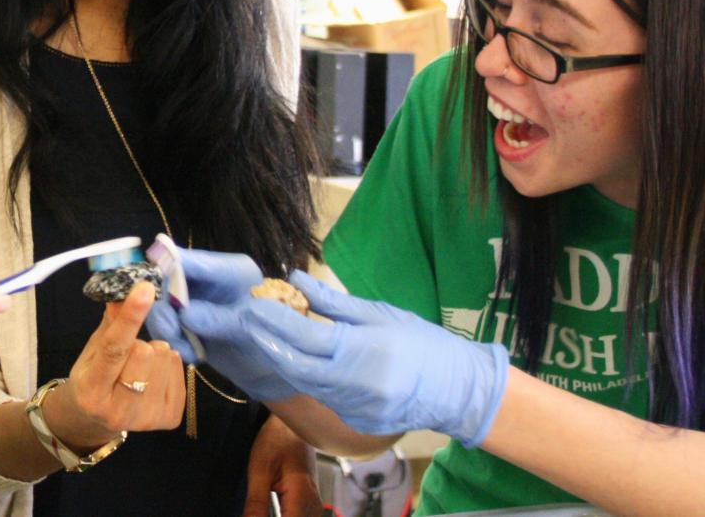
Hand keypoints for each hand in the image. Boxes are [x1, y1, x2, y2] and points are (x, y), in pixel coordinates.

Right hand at [41, 282, 185, 449]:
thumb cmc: (93, 378)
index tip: (145, 289)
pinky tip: (154, 377)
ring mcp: (147, 418)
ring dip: (155, 354)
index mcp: (92, 391)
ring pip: (165, 357)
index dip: (130, 317)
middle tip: (129, 354)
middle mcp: (119, 410)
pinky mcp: (170, 418)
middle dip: (140, 343)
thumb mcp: (92, 350)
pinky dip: (168, 365)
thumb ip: (110, 322)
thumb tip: (124, 288)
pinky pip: (179, 368)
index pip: (114, 348)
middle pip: (146, 351)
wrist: (99, 419)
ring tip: (141, 367)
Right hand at [145, 248, 296, 402]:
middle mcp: (209, 281)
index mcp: (232, 271)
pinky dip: (173, 342)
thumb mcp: (253, 328)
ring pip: (164, 305)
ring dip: (167, 328)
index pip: (197, 261)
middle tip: (172, 329)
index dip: (174, 266)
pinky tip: (191, 355)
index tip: (155, 276)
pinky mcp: (188, 324)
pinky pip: (167, 327)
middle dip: (167, 306)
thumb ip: (219, 319)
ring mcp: (197, 302)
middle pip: (171, 281)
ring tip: (185, 350)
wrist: (272, 369)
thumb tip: (184, 313)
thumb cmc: (274, 341)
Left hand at [243, 415, 319, 516]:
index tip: (254, 514)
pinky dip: (286, 516)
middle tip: (255, 508)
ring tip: (259, 508)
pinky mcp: (310, 502)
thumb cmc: (277, 440)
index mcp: (302, 496)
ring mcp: (314, 504)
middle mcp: (313, 504)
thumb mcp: (260, 471)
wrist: (294, 423)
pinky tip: (270, 512)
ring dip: (280, 515)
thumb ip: (256, 504)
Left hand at [244, 272, 508, 446]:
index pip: (305, 338)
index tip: (252, 305)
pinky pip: (322, 398)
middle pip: (295, 366)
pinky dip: (306, 378)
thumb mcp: (380, 314)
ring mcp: (353, 410)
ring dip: (282, 360)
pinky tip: (296, 361)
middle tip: (246, 322)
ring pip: (305, 384)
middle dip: (267, 343)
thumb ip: (334, 303)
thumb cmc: (423, 344)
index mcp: (362, 353)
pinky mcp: (355, 424)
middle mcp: (354, 387)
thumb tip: (296, 280)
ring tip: (265, 337)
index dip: (274, 322)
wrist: (458, 391)